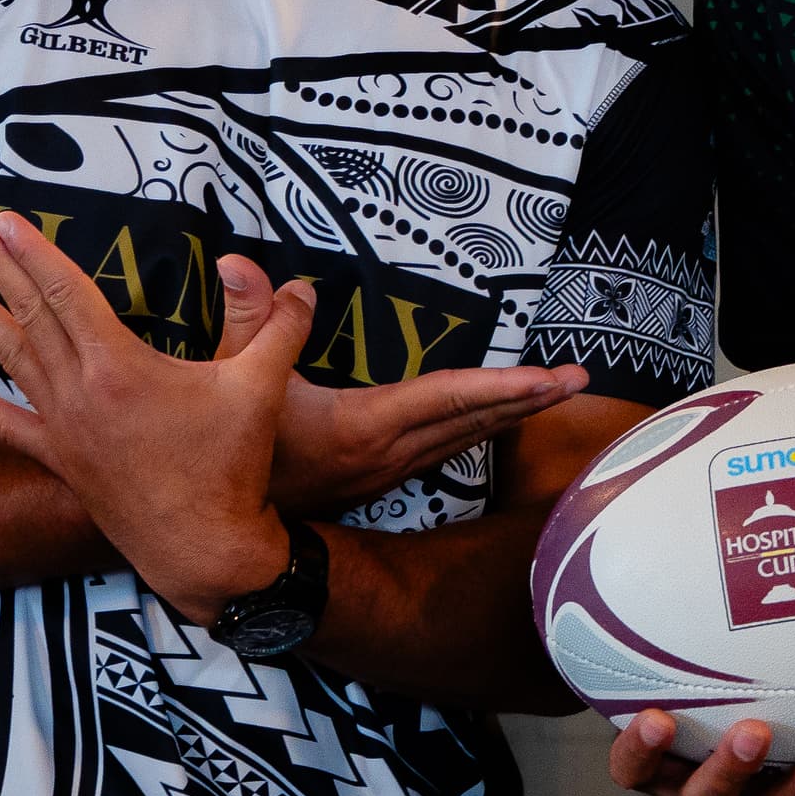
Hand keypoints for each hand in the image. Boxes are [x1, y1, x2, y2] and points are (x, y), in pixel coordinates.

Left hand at [0, 208, 306, 620]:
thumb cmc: (231, 468)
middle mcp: (79, 393)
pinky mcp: (61, 460)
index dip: (35, 252)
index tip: (3, 220)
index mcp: (119, 367)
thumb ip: (280, 329)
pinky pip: (8, 424)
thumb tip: (304, 285)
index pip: (67, 293)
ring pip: (12, 359)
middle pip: (30, 315)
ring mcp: (63, 429)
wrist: (203, 549)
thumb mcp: (261, 389)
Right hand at [206, 256, 590, 518]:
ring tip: (557, 392)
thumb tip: (240, 261)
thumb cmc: (222, 458)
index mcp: (363, 427)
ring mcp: (385, 472)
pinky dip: (479, 430)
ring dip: (512, 414)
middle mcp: (387, 455)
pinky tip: (498, 422)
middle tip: (582, 377)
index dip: (502, 386)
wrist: (212, 534)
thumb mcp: (231, 381)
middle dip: (530, 399)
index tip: (550, 378)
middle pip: (472, 421)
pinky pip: (445, 451)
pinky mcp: (376, 480)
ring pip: (464, 439)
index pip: (446, 399)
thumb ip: (248, 319)